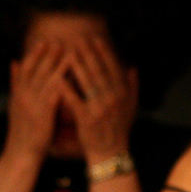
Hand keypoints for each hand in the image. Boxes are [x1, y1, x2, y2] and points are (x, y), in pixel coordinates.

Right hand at [6, 40, 68, 158]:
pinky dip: (62, 85)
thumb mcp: (16, 105)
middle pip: (36, 70)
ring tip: (69, 52)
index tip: (45, 40)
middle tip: (59, 40)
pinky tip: (72, 77)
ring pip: (46, 80)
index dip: (35, 54)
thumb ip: (16, 83)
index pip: (26, 68)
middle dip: (48, 54)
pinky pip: (54, 96)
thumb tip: (13, 61)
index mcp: (17, 93)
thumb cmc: (22, 131)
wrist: (20, 154)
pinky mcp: (42, 116)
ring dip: (58, 65)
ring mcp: (32, 105)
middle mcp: (23, 96)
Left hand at [60, 37, 138, 163]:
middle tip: (78, 39)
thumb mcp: (131, 107)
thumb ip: (133, 87)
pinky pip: (75, 100)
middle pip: (99, 72)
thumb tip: (132, 68)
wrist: (111, 152)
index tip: (95, 39)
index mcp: (123, 94)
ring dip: (77, 66)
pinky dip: (66, 88)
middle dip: (88, 54)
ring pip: (87, 83)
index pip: (112, 68)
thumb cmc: (119, 129)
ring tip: (68, 52)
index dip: (103, 52)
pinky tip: (58, 77)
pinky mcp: (86, 118)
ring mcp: (100, 109)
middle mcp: (113, 100)